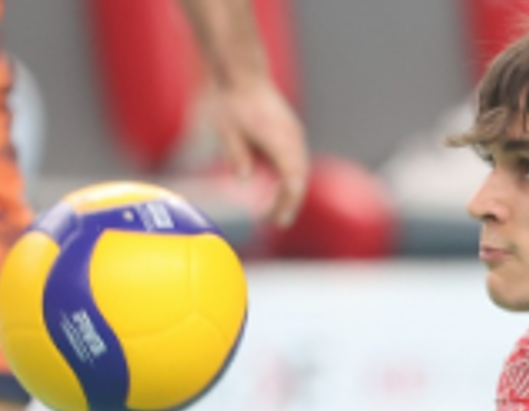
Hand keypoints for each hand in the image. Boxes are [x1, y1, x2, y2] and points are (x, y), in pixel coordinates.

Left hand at [202, 77, 309, 227]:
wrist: (241, 71)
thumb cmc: (232, 99)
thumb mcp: (227, 130)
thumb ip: (237, 156)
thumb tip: (244, 180)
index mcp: (280, 141)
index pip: (292, 183)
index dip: (287, 205)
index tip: (277, 221)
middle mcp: (293, 139)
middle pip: (300, 180)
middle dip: (290, 202)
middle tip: (276, 220)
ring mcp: (295, 134)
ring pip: (300, 170)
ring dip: (291, 190)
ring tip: (276, 206)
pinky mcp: (291, 130)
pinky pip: (297, 160)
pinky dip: (290, 176)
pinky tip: (277, 184)